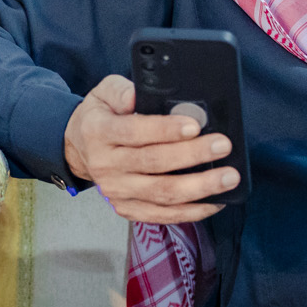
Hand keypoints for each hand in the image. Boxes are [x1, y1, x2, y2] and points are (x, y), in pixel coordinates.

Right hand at [62, 74, 239, 224]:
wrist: (78, 148)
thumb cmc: (100, 118)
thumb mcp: (103, 93)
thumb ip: (120, 90)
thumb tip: (137, 98)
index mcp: (99, 133)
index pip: (134, 133)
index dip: (165, 130)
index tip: (194, 126)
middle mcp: (106, 165)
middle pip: (154, 164)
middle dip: (193, 155)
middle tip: (222, 146)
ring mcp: (117, 191)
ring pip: (162, 193)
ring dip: (199, 187)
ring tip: (228, 177)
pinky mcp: (127, 208)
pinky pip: (162, 215)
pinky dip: (191, 211)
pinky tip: (214, 201)